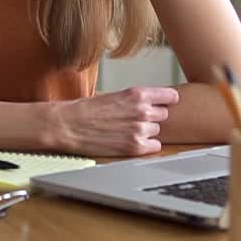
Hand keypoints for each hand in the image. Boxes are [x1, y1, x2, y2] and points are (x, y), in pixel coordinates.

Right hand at [48, 86, 179, 156]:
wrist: (70, 125)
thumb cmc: (88, 109)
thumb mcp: (116, 95)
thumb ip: (136, 100)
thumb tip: (153, 104)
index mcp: (138, 94)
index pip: (170, 97)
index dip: (167, 101)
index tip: (166, 104)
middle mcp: (143, 111)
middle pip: (164, 115)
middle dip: (153, 117)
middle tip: (136, 119)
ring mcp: (140, 130)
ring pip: (156, 131)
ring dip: (147, 132)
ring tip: (127, 131)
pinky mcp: (135, 147)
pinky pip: (154, 146)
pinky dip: (145, 145)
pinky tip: (130, 141)